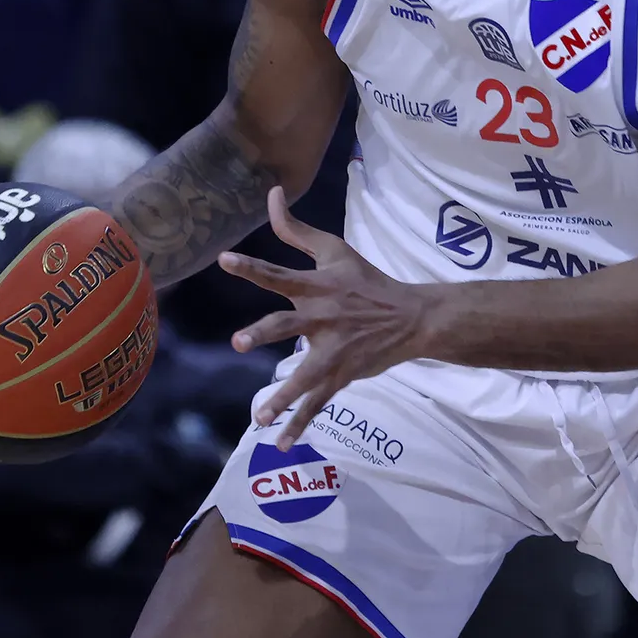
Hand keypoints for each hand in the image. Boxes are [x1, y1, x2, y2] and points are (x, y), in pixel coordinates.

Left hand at [220, 187, 434, 448]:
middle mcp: (322, 318)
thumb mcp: (335, 250)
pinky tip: (281, 443)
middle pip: (288, 325)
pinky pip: (317, 402)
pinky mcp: (341, 374)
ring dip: (283, 398)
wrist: (413, 317)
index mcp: (317, 287)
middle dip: (264, 333)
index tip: (225, 260)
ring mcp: (333, 350)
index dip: (252, 267)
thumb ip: (296, 229)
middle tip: (238, 342)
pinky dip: (300, 423)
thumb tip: (271, 194)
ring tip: (261, 417)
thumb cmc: (367, 281)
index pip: (279, 274)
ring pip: (304, 376)